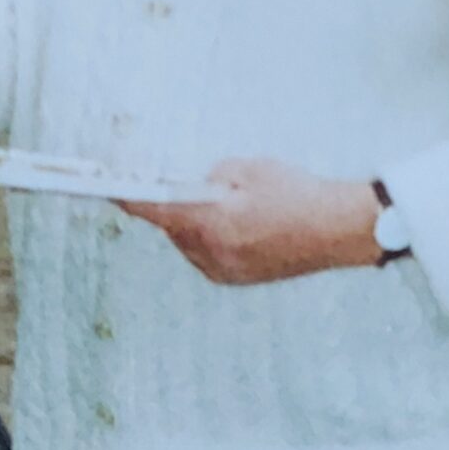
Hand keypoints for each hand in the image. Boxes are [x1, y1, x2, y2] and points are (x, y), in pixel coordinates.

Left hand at [118, 158, 381, 284]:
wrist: (337, 231)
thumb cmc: (296, 194)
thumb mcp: (249, 170)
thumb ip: (213, 177)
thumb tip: (197, 185)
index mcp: (209, 224)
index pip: (156, 210)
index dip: (130, 199)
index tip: (111, 191)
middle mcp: (211, 254)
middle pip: (173, 229)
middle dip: (177, 207)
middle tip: (192, 187)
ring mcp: (224, 271)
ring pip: (190, 244)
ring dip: (196, 225)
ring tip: (226, 206)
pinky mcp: (237, 279)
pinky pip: (208, 257)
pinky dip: (212, 240)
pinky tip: (236, 225)